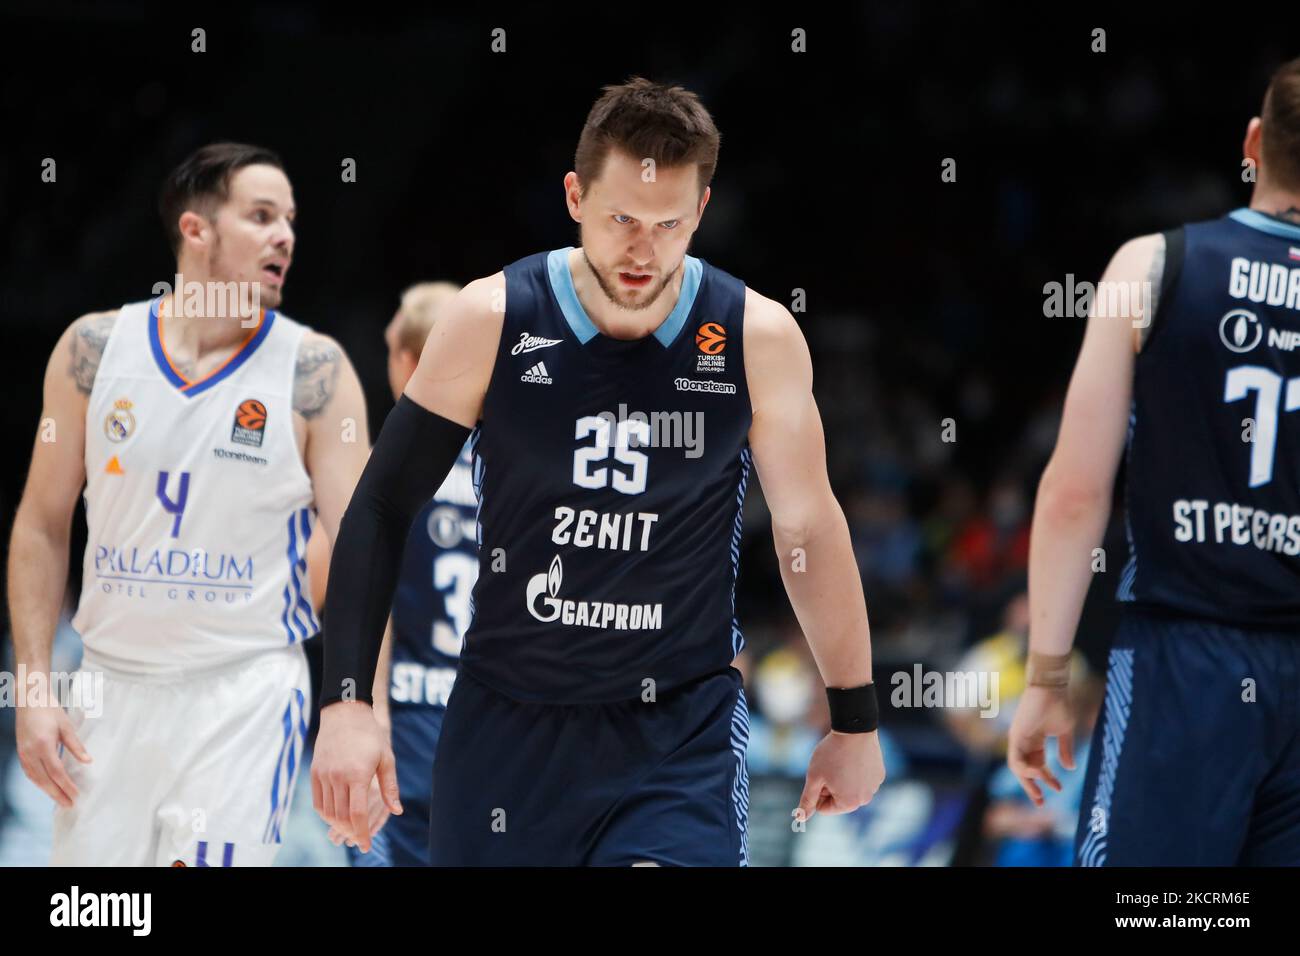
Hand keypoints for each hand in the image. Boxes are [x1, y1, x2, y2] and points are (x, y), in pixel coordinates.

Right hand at [15, 703, 90, 808]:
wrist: (30, 700)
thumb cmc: (50, 710)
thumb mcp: (67, 726)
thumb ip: (76, 746)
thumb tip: (88, 761)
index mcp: (43, 745)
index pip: (56, 771)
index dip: (66, 785)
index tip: (76, 795)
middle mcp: (30, 752)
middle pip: (44, 780)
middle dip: (57, 794)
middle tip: (69, 805)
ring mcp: (23, 753)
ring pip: (35, 778)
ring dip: (47, 791)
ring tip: (60, 800)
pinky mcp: (21, 753)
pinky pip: (29, 773)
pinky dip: (39, 782)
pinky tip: (47, 787)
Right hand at [311, 701, 400, 851]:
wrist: (345, 713)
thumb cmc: (370, 735)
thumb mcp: (386, 758)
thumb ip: (390, 787)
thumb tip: (397, 811)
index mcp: (358, 774)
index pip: (358, 813)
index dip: (362, 833)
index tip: (366, 846)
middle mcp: (338, 776)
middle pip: (341, 817)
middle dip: (352, 832)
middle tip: (360, 839)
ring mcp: (323, 775)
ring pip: (328, 812)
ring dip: (338, 826)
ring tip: (350, 830)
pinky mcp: (314, 773)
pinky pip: (318, 802)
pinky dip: (326, 814)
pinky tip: (336, 817)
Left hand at [796, 729, 884, 822]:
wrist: (854, 729)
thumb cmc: (831, 754)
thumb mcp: (814, 777)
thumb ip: (807, 800)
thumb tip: (801, 818)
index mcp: (849, 803)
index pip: (824, 808)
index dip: (817, 791)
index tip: (821, 775)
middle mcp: (865, 799)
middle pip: (838, 799)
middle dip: (831, 786)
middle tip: (831, 766)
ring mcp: (874, 787)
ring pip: (850, 788)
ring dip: (842, 778)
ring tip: (842, 760)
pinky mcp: (879, 774)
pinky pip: (862, 778)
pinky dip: (855, 771)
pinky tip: (854, 757)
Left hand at [1007, 685, 1075, 805]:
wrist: (1051, 687)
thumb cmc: (1058, 705)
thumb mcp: (1064, 732)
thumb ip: (1065, 750)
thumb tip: (1069, 768)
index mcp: (1035, 742)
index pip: (1037, 765)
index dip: (1047, 779)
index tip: (1059, 789)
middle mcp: (1024, 742)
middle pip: (1024, 770)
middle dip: (1032, 787)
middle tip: (1041, 802)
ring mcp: (1018, 740)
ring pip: (1018, 768)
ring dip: (1028, 782)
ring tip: (1039, 794)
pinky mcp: (1015, 736)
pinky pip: (1016, 759)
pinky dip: (1026, 770)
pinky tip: (1040, 774)